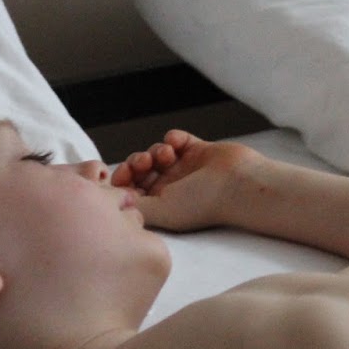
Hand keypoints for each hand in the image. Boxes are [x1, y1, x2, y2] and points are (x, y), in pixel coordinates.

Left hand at [110, 130, 260, 230]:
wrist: (239, 185)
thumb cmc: (202, 203)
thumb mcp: (160, 211)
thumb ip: (131, 204)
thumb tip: (109, 198)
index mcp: (160, 205)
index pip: (130, 190)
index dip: (121, 180)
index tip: (121, 175)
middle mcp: (171, 188)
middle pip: (140, 170)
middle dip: (136, 162)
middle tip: (144, 163)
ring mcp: (185, 169)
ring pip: (156, 152)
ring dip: (155, 150)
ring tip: (166, 155)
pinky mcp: (199, 151)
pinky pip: (177, 139)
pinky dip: (172, 138)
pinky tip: (177, 143)